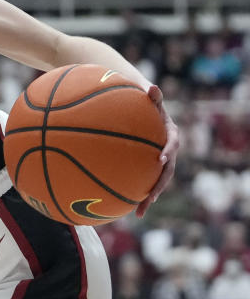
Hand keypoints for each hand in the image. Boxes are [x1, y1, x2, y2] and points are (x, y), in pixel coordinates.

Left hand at [137, 85, 179, 217]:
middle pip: (167, 170)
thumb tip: (152, 86)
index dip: (168, 150)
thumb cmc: (144, 102)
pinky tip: (124, 208)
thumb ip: (151, 95)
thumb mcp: (148, 97)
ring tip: (138, 212)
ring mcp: (159, 161)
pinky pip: (144, 182)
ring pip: (157, 181)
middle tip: (150, 196)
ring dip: (149, 197)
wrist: (144, 111)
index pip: (172, 142)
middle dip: (159, 185)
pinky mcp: (149, 167)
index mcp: (170, 133)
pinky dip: (136, 195)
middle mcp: (168, 150)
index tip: (161, 158)